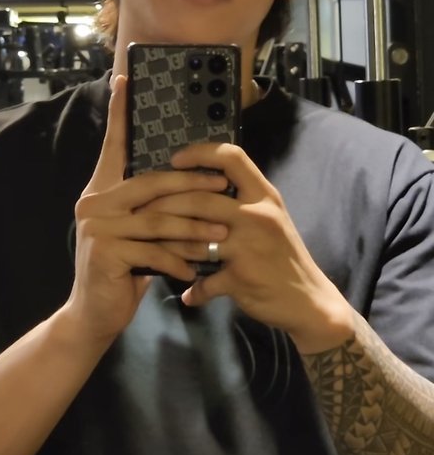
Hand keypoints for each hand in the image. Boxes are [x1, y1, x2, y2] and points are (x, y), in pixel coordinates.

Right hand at [64, 77, 228, 346]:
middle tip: (224, 186)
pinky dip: (178, 260)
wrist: (95, 314)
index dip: (119, 112)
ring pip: (158, 218)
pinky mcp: (104, 253)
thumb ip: (152, 207)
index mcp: (103, 189)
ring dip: (195, 227)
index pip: (113, 145)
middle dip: (192, 183)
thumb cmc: (125, 268)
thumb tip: (191, 181)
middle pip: (151, 182)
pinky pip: (154, 251)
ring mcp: (96, 226)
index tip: (124, 79)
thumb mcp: (139, 232)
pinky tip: (193, 270)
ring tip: (222, 234)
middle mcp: (94, 201)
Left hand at [142, 142, 353, 353]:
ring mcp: (249, 247)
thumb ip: (243, 203)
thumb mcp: (271, 220)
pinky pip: (206, 281)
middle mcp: (258, 215)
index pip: (232, 157)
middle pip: (201, 198)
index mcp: (264, 196)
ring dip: (168, 242)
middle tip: (145, 208)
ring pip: (195, 236)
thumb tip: (203, 189)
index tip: (175, 160)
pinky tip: (187, 293)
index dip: (200, 153)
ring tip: (152, 245)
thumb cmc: (285, 256)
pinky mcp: (241, 278)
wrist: (309, 301)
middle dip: (166, 203)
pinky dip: (194, 289)